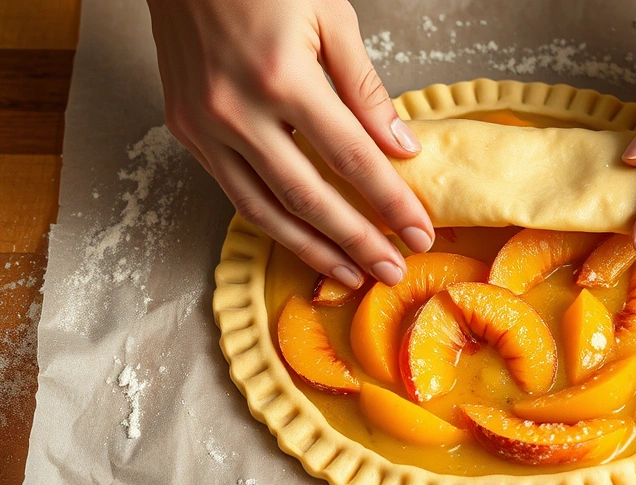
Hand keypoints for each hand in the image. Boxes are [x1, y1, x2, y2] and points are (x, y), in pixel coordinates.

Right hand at [147, 0, 432, 287]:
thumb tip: (401, 149)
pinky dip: (271, 221)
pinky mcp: (183, 129)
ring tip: (350, 275)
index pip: (352, 159)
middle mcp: (236, 111)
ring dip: (311, 249)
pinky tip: (302, 239)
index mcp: (282, 77)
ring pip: (263, 209)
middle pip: (308, 197)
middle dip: (356, 241)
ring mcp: (203, 125)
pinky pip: (233, 190)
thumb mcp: (331, 18)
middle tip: (391, 271)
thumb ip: (366, 90)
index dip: (390, 202)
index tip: (419, 233)